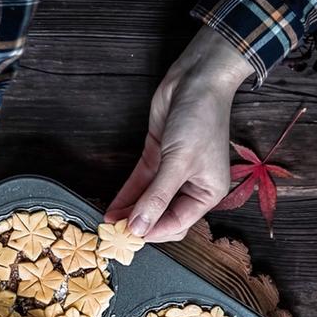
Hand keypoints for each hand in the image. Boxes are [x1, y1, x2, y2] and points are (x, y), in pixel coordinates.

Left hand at [106, 26, 252, 241]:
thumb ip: (157, 197)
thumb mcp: (178, 162)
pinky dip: (127, 195)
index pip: (178, 224)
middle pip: (162, 216)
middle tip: (115, 232)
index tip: (129, 237)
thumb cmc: (200, 119)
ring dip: (130, 212)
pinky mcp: (157, 158)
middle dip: (141, 224)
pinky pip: (140, 184)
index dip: (153, 232)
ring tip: (108, 222)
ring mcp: (173, 174)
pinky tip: (112, 206)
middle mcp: (192, 187)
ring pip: (148, 202)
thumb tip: (139, 228)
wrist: (198, 79)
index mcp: (208, 194)